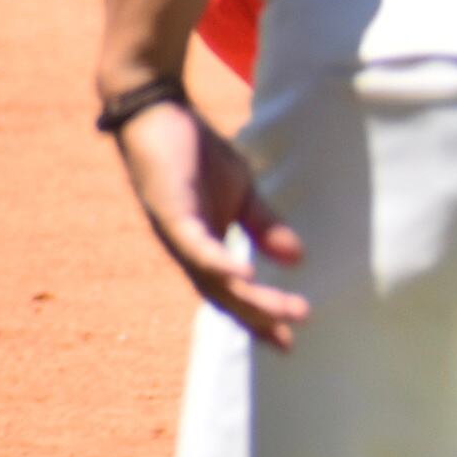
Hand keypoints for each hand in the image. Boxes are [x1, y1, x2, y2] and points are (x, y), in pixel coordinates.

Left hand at [110, 100, 306, 348]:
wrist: (159, 112)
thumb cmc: (197, 153)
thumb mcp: (244, 193)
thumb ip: (266, 227)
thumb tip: (298, 259)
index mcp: (206, 248)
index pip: (233, 293)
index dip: (259, 319)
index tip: (290, 343)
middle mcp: (188, 251)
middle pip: (224, 297)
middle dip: (260, 317)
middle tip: (294, 332)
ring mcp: (178, 235)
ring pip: (214, 280)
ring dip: (249, 298)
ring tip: (285, 309)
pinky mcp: (170, 213)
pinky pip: (195, 247)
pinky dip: (219, 263)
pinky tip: (246, 273)